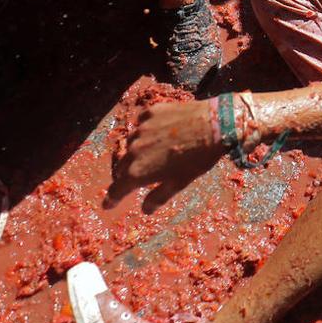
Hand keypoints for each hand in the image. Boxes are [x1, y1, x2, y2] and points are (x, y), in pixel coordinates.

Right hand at [106, 100, 221, 212]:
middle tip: (136, 178)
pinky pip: (141, 124)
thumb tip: (144, 210)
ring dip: (137, 151)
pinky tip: (159, 133)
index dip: (111, 198)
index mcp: (138, 172)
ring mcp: (140, 129)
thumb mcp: (178, 183)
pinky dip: (146, 131)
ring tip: (154, 153)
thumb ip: (158, 197)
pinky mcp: (149, 112)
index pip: (116, 189)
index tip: (108, 204)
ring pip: (131, 144)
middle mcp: (133, 150)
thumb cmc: (198, 159)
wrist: (214, 124)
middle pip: (121, 167)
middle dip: (126, 175)